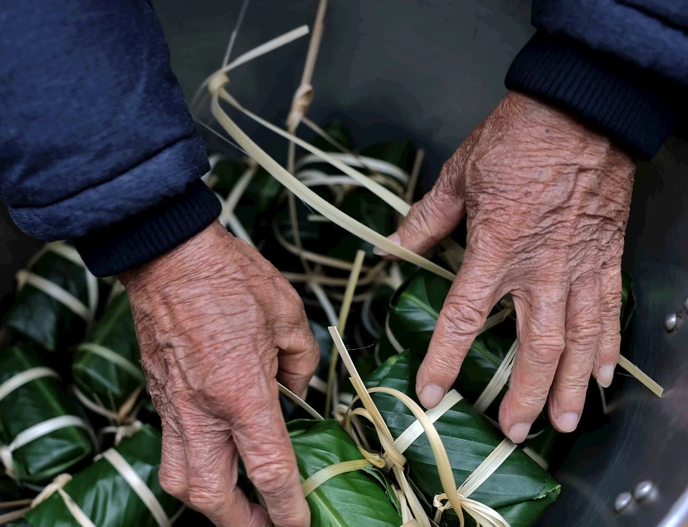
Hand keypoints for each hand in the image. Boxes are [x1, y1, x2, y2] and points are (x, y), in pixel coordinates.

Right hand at [119, 222, 318, 526]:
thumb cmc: (230, 277)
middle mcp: (203, 410)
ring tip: (236, 501)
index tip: (299, 525)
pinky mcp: (158, 394)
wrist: (167, 254)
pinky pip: (169, 447)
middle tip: (268, 524)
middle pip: (212, 497)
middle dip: (242, 523)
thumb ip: (302, 362)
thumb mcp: (287, 313)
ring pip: (179, 481)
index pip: (268, 471)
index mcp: (242, 392)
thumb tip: (299, 389)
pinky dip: (192, 465)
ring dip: (209, 502)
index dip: (287, 510)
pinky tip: (214, 454)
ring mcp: (173, 405)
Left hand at [391, 91, 634, 441]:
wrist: (582, 111)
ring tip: (563, 424)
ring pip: (577, 342)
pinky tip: (604, 375)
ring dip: (570, 388)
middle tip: (511, 431)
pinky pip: (610, 311)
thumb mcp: (459, 176)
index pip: (463, 320)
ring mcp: (578, 267)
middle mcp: (539, 269)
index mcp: (494, 250)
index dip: (445, 362)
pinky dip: (608, 347)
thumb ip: (426, 219)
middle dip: (522, 397)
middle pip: (533, 349)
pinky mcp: (605, 257)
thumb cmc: (519, 139)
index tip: (433, 393)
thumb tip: (391, 244)